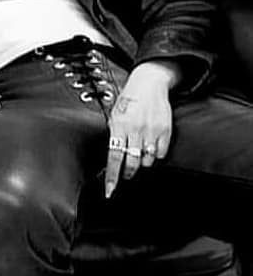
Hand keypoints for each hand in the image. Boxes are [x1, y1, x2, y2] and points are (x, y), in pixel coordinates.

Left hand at [104, 62, 177, 197]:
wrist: (148, 84)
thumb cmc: (129, 100)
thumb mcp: (114, 116)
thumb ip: (114, 136)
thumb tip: (113, 157)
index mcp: (118, 126)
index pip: (113, 157)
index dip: (112, 177)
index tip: (110, 191)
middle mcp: (135, 129)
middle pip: (132, 163)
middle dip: (128, 173)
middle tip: (127, 174)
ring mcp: (151, 131)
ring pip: (147, 160)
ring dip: (142, 162)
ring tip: (139, 151)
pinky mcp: (165, 131)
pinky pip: (160, 153)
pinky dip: (155, 154)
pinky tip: (151, 144)